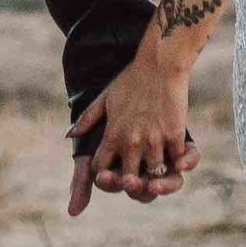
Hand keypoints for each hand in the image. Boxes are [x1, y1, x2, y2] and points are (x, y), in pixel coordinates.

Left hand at [66, 49, 200, 212]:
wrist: (160, 64)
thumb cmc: (131, 79)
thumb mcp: (105, 97)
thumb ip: (87, 119)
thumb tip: (69, 135)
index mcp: (112, 135)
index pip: (100, 169)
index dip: (103, 174)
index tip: (109, 171)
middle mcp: (131, 142)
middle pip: (127, 180)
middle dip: (130, 182)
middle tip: (135, 178)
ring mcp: (154, 141)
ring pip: (153, 175)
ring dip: (154, 175)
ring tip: (155, 171)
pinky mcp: (174, 136)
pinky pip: (175, 161)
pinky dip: (175, 163)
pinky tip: (175, 159)